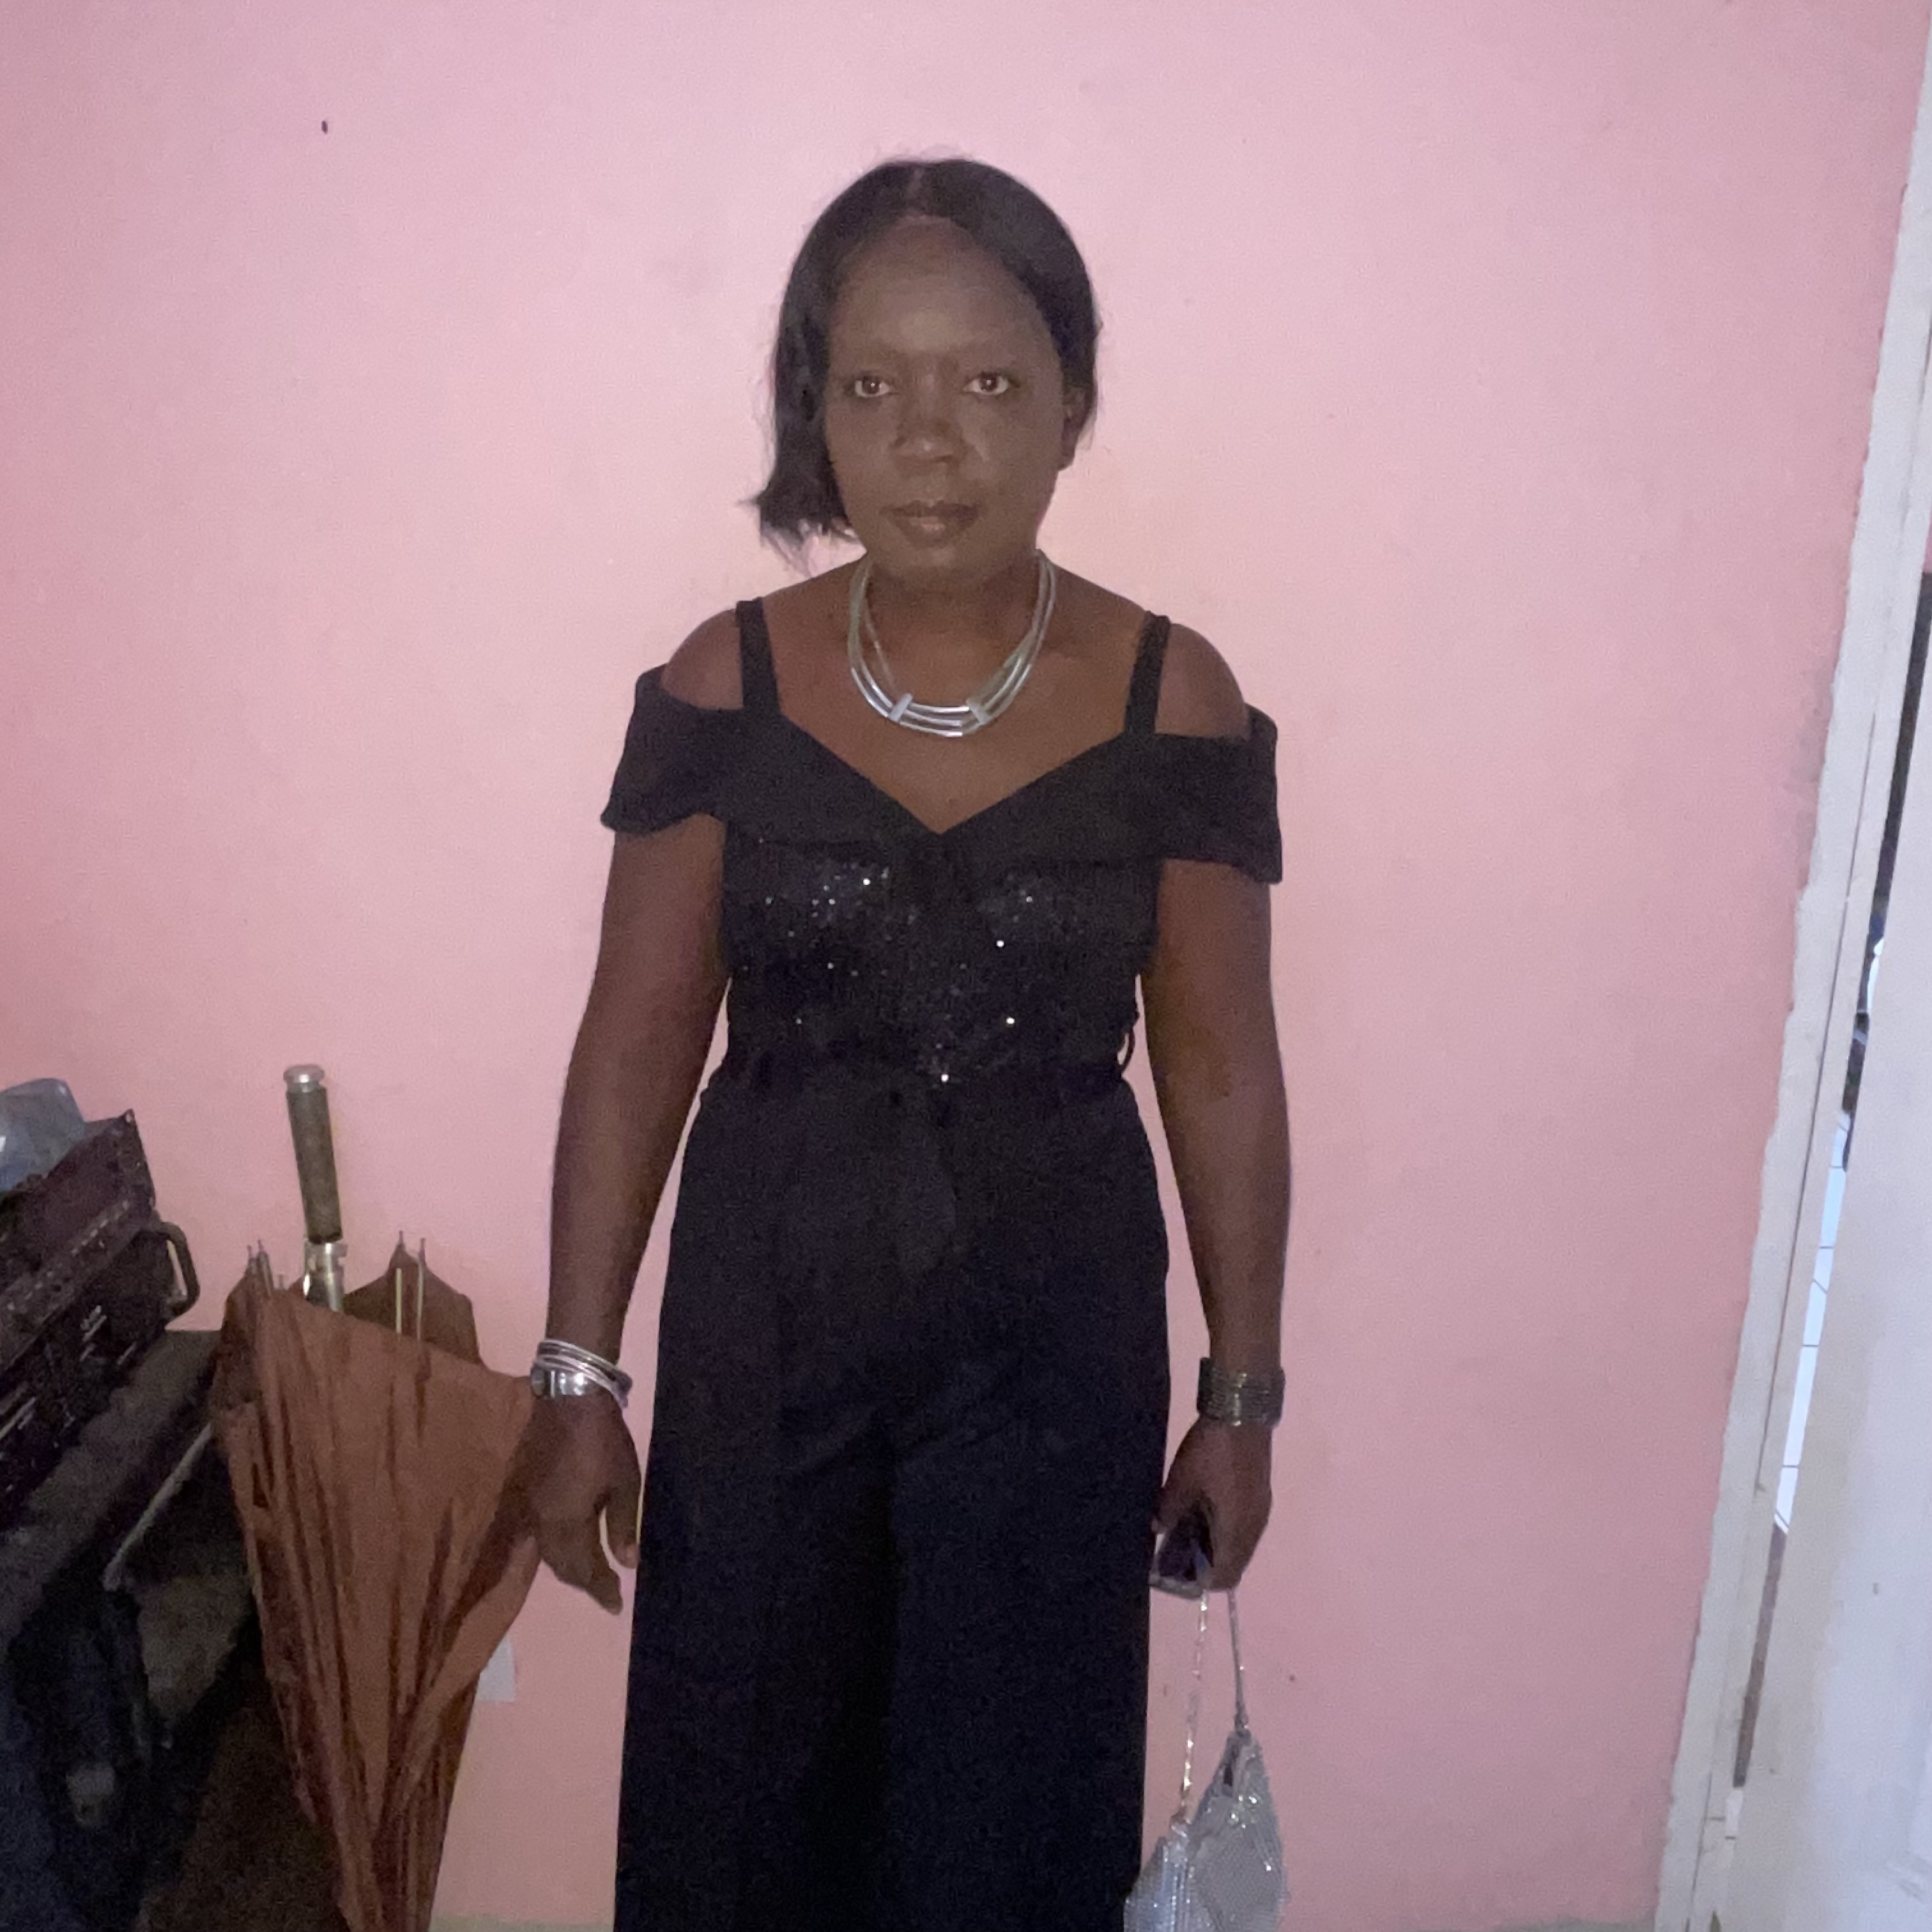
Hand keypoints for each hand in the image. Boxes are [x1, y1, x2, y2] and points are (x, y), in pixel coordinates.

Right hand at [514, 1394, 641, 1613]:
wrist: (569, 1398)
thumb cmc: (604, 1440)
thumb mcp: (625, 1482)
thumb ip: (623, 1525)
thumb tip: (627, 1564)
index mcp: (567, 1522)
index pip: (583, 1569)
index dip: (601, 1588)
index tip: (616, 1605)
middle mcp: (541, 1522)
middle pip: (560, 1565)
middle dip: (583, 1581)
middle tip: (606, 1591)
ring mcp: (528, 1506)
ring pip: (544, 1552)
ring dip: (566, 1567)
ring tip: (589, 1573)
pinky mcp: (522, 1491)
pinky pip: (534, 1533)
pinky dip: (551, 1546)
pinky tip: (563, 1545)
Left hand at [1156, 1419, 1271, 1589]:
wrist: (1241, 1413)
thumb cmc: (1210, 1452)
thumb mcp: (1180, 1481)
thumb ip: (1168, 1511)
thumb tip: (1157, 1529)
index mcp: (1236, 1530)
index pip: (1225, 1577)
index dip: (1202, 1581)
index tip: (1178, 1570)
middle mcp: (1254, 1527)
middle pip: (1235, 1564)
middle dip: (1208, 1563)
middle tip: (1180, 1549)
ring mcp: (1260, 1510)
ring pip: (1241, 1544)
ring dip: (1218, 1544)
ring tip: (1189, 1527)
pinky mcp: (1260, 1493)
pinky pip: (1245, 1525)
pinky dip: (1227, 1528)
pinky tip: (1206, 1509)